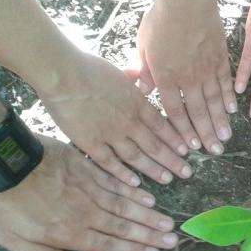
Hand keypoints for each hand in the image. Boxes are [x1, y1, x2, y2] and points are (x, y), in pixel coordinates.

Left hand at [0, 136, 178, 250]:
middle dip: (149, 235)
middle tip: (172, 240)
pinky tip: (147, 195)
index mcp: (69, 233)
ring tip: (168, 222)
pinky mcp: (86, 169)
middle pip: (123, 226)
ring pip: (124, 205)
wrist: (0, 161)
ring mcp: (89, 189)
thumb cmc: (2, 204)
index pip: (108, 246)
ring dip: (147, 215)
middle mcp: (86, 213)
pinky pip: (115, 182)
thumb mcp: (11, 240)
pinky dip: (133, 190)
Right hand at [39, 52, 191, 185]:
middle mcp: (129, 121)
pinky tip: (135, 184)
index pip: (162, 125)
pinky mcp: (92, 143)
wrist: (63, 74)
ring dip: (154, 169)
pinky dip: (123, 174)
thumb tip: (138, 73)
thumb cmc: (88, 67)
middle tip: (187, 172)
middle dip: (173, 160)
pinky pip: (111, 163)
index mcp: (137, 103)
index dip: (175, 140)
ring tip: (168, 180)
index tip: (187, 150)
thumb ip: (130, 77)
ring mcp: (111, 134)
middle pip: (155, 145)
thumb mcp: (118, 70)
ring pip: (138, 157)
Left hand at [138, 0, 234, 154]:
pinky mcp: (221, 58)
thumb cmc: (161, 20)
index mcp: (166, 78)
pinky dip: (230, 98)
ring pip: (215, 102)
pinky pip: (227, 83)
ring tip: (226, 138)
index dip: (183, 132)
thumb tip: (142, 89)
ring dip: (221, 122)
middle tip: (214, 152)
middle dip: (206, 135)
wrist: (187, 0)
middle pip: (198, 113)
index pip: (175, 112)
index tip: (191, 147)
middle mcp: (188, 79)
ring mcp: (207, 70)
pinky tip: (234, 111)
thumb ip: (146, 71)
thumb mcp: (144, 45)